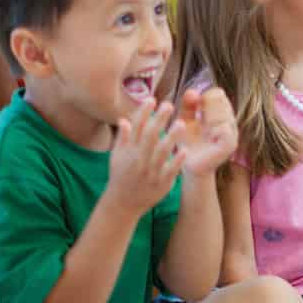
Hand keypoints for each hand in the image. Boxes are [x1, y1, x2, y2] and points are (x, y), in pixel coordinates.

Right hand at [102, 101, 182, 219]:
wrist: (122, 203)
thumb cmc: (121, 176)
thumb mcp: (116, 157)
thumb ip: (122, 138)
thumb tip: (124, 119)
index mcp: (128, 151)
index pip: (135, 128)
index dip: (143, 113)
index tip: (151, 99)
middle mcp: (138, 159)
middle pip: (149, 136)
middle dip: (158, 120)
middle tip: (169, 105)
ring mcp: (150, 171)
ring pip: (161, 152)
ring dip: (171, 137)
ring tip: (181, 123)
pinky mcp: (161, 183)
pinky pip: (170, 170)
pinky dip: (177, 161)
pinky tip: (185, 150)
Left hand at [175, 87, 236, 176]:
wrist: (189, 165)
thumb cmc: (188, 142)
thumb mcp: (184, 120)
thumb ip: (188, 105)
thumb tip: (192, 91)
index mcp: (220, 113)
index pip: (217, 93)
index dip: (203, 96)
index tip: (192, 104)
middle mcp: (229, 121)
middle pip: (220, 101)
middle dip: (205, 107)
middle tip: (197, 118)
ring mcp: (232, 133)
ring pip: (223, 113)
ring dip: (208, 118)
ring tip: (202, 128)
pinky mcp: (230, 145)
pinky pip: (224, 129)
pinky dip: (214, 129)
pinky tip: (207, 135)